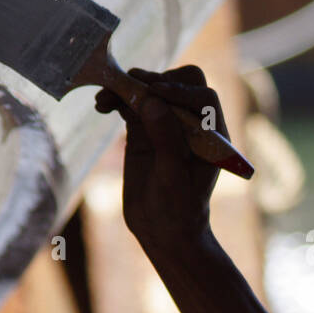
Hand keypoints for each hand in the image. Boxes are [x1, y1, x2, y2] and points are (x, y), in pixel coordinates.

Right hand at [95, 64, 223, 256]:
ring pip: (151, 91)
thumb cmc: (177, 210)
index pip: (202, 97)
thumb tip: (152, 100)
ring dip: (128, 89)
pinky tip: (102, 105)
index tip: (154, 93)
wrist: (162, 230)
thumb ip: (166, 139)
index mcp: (211, 135)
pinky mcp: (146, 130)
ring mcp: (168, 125)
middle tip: (124, 90)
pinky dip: (118, 100)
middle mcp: (192, 124)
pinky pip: (133, 105)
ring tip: (103, 99)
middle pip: (177, 84)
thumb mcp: (172, 177)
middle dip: (150, 82)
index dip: (179, 89)